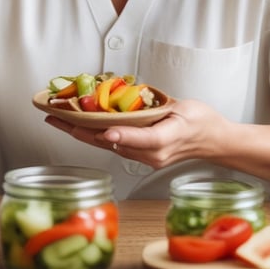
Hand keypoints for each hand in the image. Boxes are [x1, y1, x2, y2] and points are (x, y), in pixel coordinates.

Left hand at [46, 99, 222, 167]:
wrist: (214, 140)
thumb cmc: (200, 121)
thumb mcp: (180, 110)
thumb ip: (154, 112)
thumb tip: (127, 111)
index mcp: (162, 141)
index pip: (135, 139)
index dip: (117, 134)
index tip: (101, 129)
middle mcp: (150, 155)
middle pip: (109, 142)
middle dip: (79, 130)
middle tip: (55, 117)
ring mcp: (144, 158)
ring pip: (107, 145)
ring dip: (82, 133)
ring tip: (60, 118)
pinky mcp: (141, 156)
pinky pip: (114, 145)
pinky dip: (95, 134)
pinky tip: (81, 124)